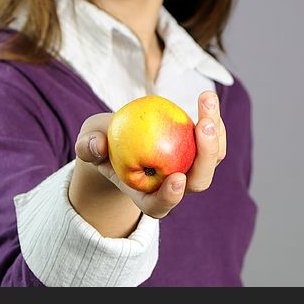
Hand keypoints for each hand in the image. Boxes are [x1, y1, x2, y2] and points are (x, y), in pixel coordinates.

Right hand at [74, 91, 225, 218]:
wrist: (118, 136)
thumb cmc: (101, 144)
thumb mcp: (88, 143)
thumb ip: (88, 147)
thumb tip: (97, 144)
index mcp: (144, 196)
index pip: (159, 206)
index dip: (170, 197)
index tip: (176, 179)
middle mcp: (172, 186)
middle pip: (198, 182)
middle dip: (206, 156)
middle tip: (203, 126)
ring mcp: (188, 168)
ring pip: (212, 158)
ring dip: (215, 130)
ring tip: (206, 99)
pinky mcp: (197, 149)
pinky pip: (213, 138)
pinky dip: (212, 119)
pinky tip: (206, 98)